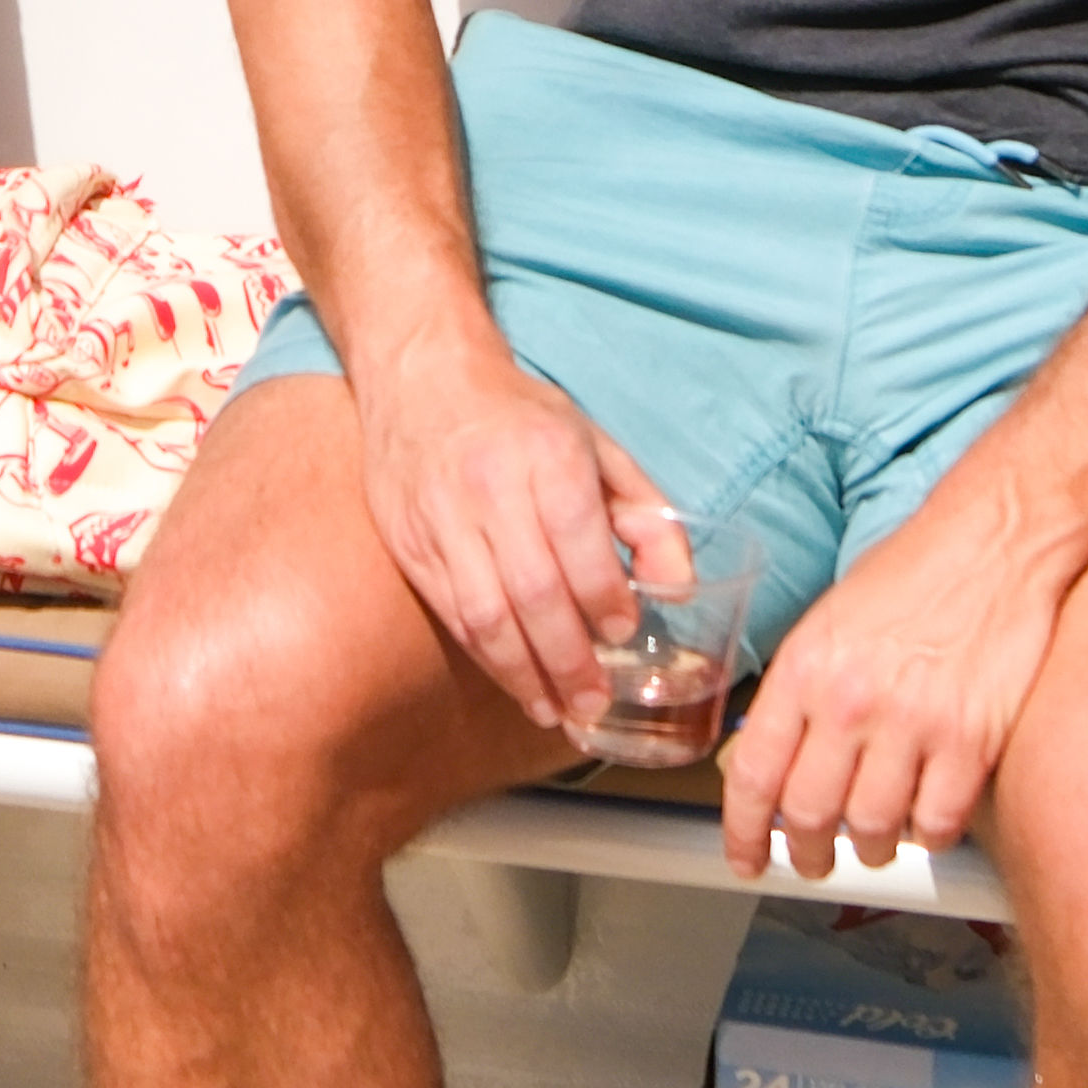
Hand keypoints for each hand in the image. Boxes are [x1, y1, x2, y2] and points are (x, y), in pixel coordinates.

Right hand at [354, 341, 680, 737]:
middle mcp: (490, 485)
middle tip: (594, 699)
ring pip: (484, 614)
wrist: (421, 377)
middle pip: (531, 590)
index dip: (603, 596)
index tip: (623, 630)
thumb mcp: (596, 446)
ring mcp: (441, 517)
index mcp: (546, 452)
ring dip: (523, 673)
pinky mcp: (409, 542)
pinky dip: (486, 657)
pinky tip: (516, 681)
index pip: (577, 540)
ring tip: (555, 710)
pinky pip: (451, 614)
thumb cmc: (521, 418)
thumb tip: (678, 589)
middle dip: (568, 657)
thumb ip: (646, 516)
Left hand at [714, 485, 1058, 882]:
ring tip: (874, 843)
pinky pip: (939, 822)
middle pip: (809, 814)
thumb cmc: (916, 571)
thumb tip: (779, 755)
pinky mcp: (973, 740)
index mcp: (804, 668)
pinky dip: (929, 836)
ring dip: (871, 850)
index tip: (745, 857)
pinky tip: (926, 822)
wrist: (997, 538)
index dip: (742, 832)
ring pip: (874, 829)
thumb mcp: (831, 620)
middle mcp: (850, 700)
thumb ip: (802, 689)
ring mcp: (913, 723)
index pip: (754, 773)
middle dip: (807, 855)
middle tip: (812, 862)